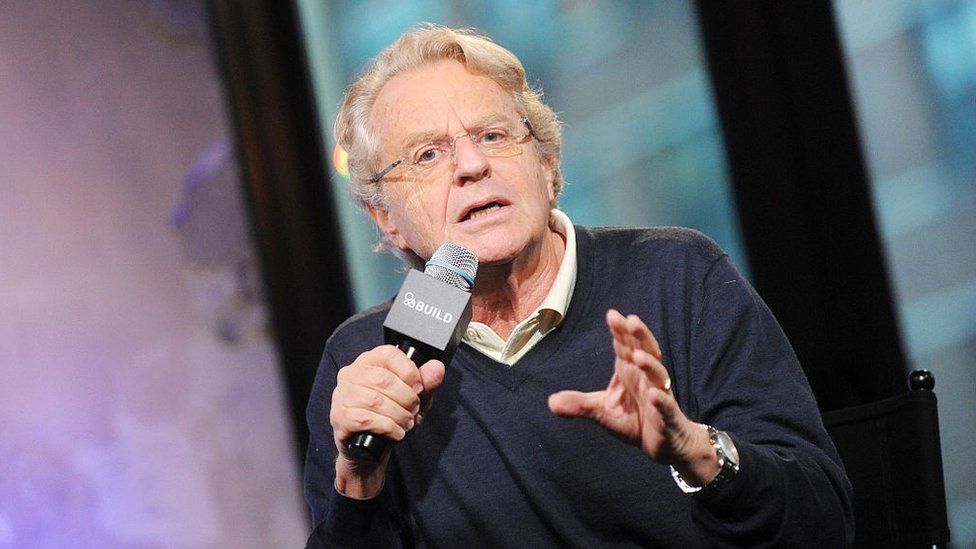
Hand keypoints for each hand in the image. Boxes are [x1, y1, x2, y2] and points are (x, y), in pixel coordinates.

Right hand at [330, 345, 444, 497]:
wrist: (371, 448)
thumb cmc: (390, 416)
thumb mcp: (414, 398)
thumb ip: (427, 382)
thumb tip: (437, 367)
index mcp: (370, 361)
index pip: (389, 354)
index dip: (409, 371)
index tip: (418, 388)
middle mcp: (352, 373)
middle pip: (383, 379)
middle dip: (406, 398)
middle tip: (414, 410)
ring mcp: (342, 395)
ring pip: (374, 400)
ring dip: (398, 415)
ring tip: (406, 422)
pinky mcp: (339, 416)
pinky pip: (365, 419)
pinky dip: (387, 427)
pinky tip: (395, 432)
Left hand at [548, 310, 717, 484]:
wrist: (662, 443)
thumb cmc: (634, 420)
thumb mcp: (601, 411)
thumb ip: (579, 404)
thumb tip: (550, 402)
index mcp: (630, 372)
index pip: (625, 347)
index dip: (621, 331)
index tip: (612, 315)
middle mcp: (646, 379)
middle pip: (646, 352)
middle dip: (639, 336)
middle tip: (630, 320)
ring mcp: (659, 396)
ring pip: (658, 376)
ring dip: (650, 365)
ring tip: (639, 357)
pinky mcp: (667, 418)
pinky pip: (665, 406)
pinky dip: (660, 400)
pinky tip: (652, 394)